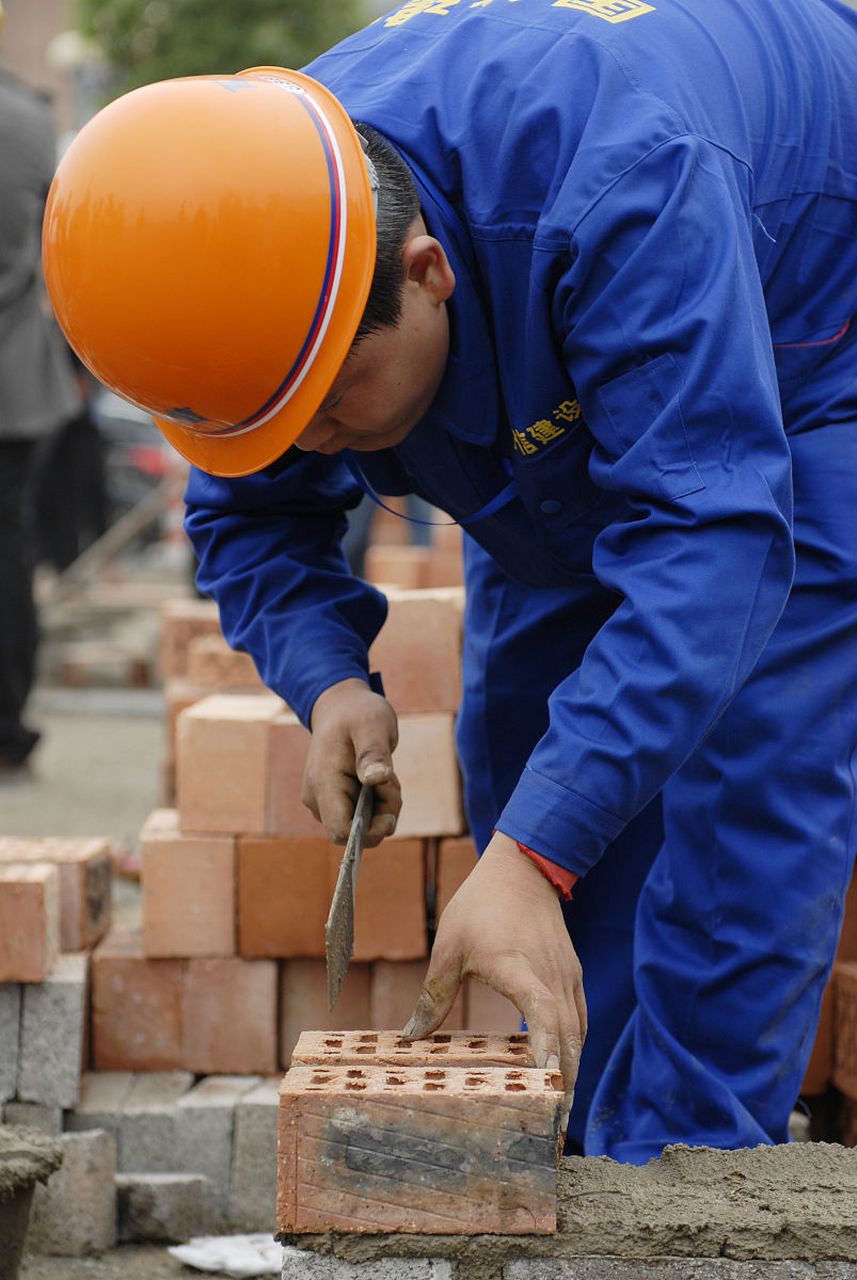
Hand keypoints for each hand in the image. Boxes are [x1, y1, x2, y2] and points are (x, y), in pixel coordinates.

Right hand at [304, 677, 400, 845]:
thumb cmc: (357, 713)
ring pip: (361, 828)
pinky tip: (380, 780)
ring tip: (386, 775)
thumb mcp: (372, 725)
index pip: (340, 832)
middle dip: (382, 814)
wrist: (341, 707)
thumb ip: (373, 752)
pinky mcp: (334, 803)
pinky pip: (362, 819)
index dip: (369, 831)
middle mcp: (317, 799)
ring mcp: (323, 802)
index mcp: (323, 782)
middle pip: (356, 833)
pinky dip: (378, 805)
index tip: (389, 809)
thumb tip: (376, 780)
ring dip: (383, 808)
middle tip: (391, 780)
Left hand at [402, 831, 585, 1127]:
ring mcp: (567, 976)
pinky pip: (578, 1018)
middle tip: (553, 1123)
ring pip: (578, 1031)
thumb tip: (412, 1037)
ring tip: (559, 1106)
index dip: (547, 1050)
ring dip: (571, 1067)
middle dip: (564, 1081)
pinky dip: (572, 1046)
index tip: (546, 1084)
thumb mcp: (449, 947)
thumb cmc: (481, 905)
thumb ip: (434, 995)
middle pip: (568, 1036)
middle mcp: (552, 976)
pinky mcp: (572, 975)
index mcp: (519, 968)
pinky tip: (559, 1066)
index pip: (543, 1013)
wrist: (523, 868)